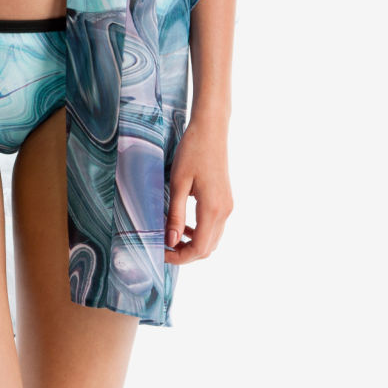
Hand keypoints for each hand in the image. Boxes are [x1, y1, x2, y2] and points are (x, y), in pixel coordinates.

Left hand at [164, 116, 232, 264]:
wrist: (211, 129)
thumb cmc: (193, 151)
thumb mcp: (178, 183)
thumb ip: (175, 214)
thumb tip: (170, 241)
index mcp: (213, 209)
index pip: (199, 249)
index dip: (179, 257)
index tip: (160, 252)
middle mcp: (224, 212)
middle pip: (207, 248)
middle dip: (185, 254)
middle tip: (163, 247)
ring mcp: (227, 206)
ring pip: (212, 239)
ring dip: (192, 244)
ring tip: (170, 237)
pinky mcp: (225, 200)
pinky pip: (214, 226)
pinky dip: (199, 232)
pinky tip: (183, 224)